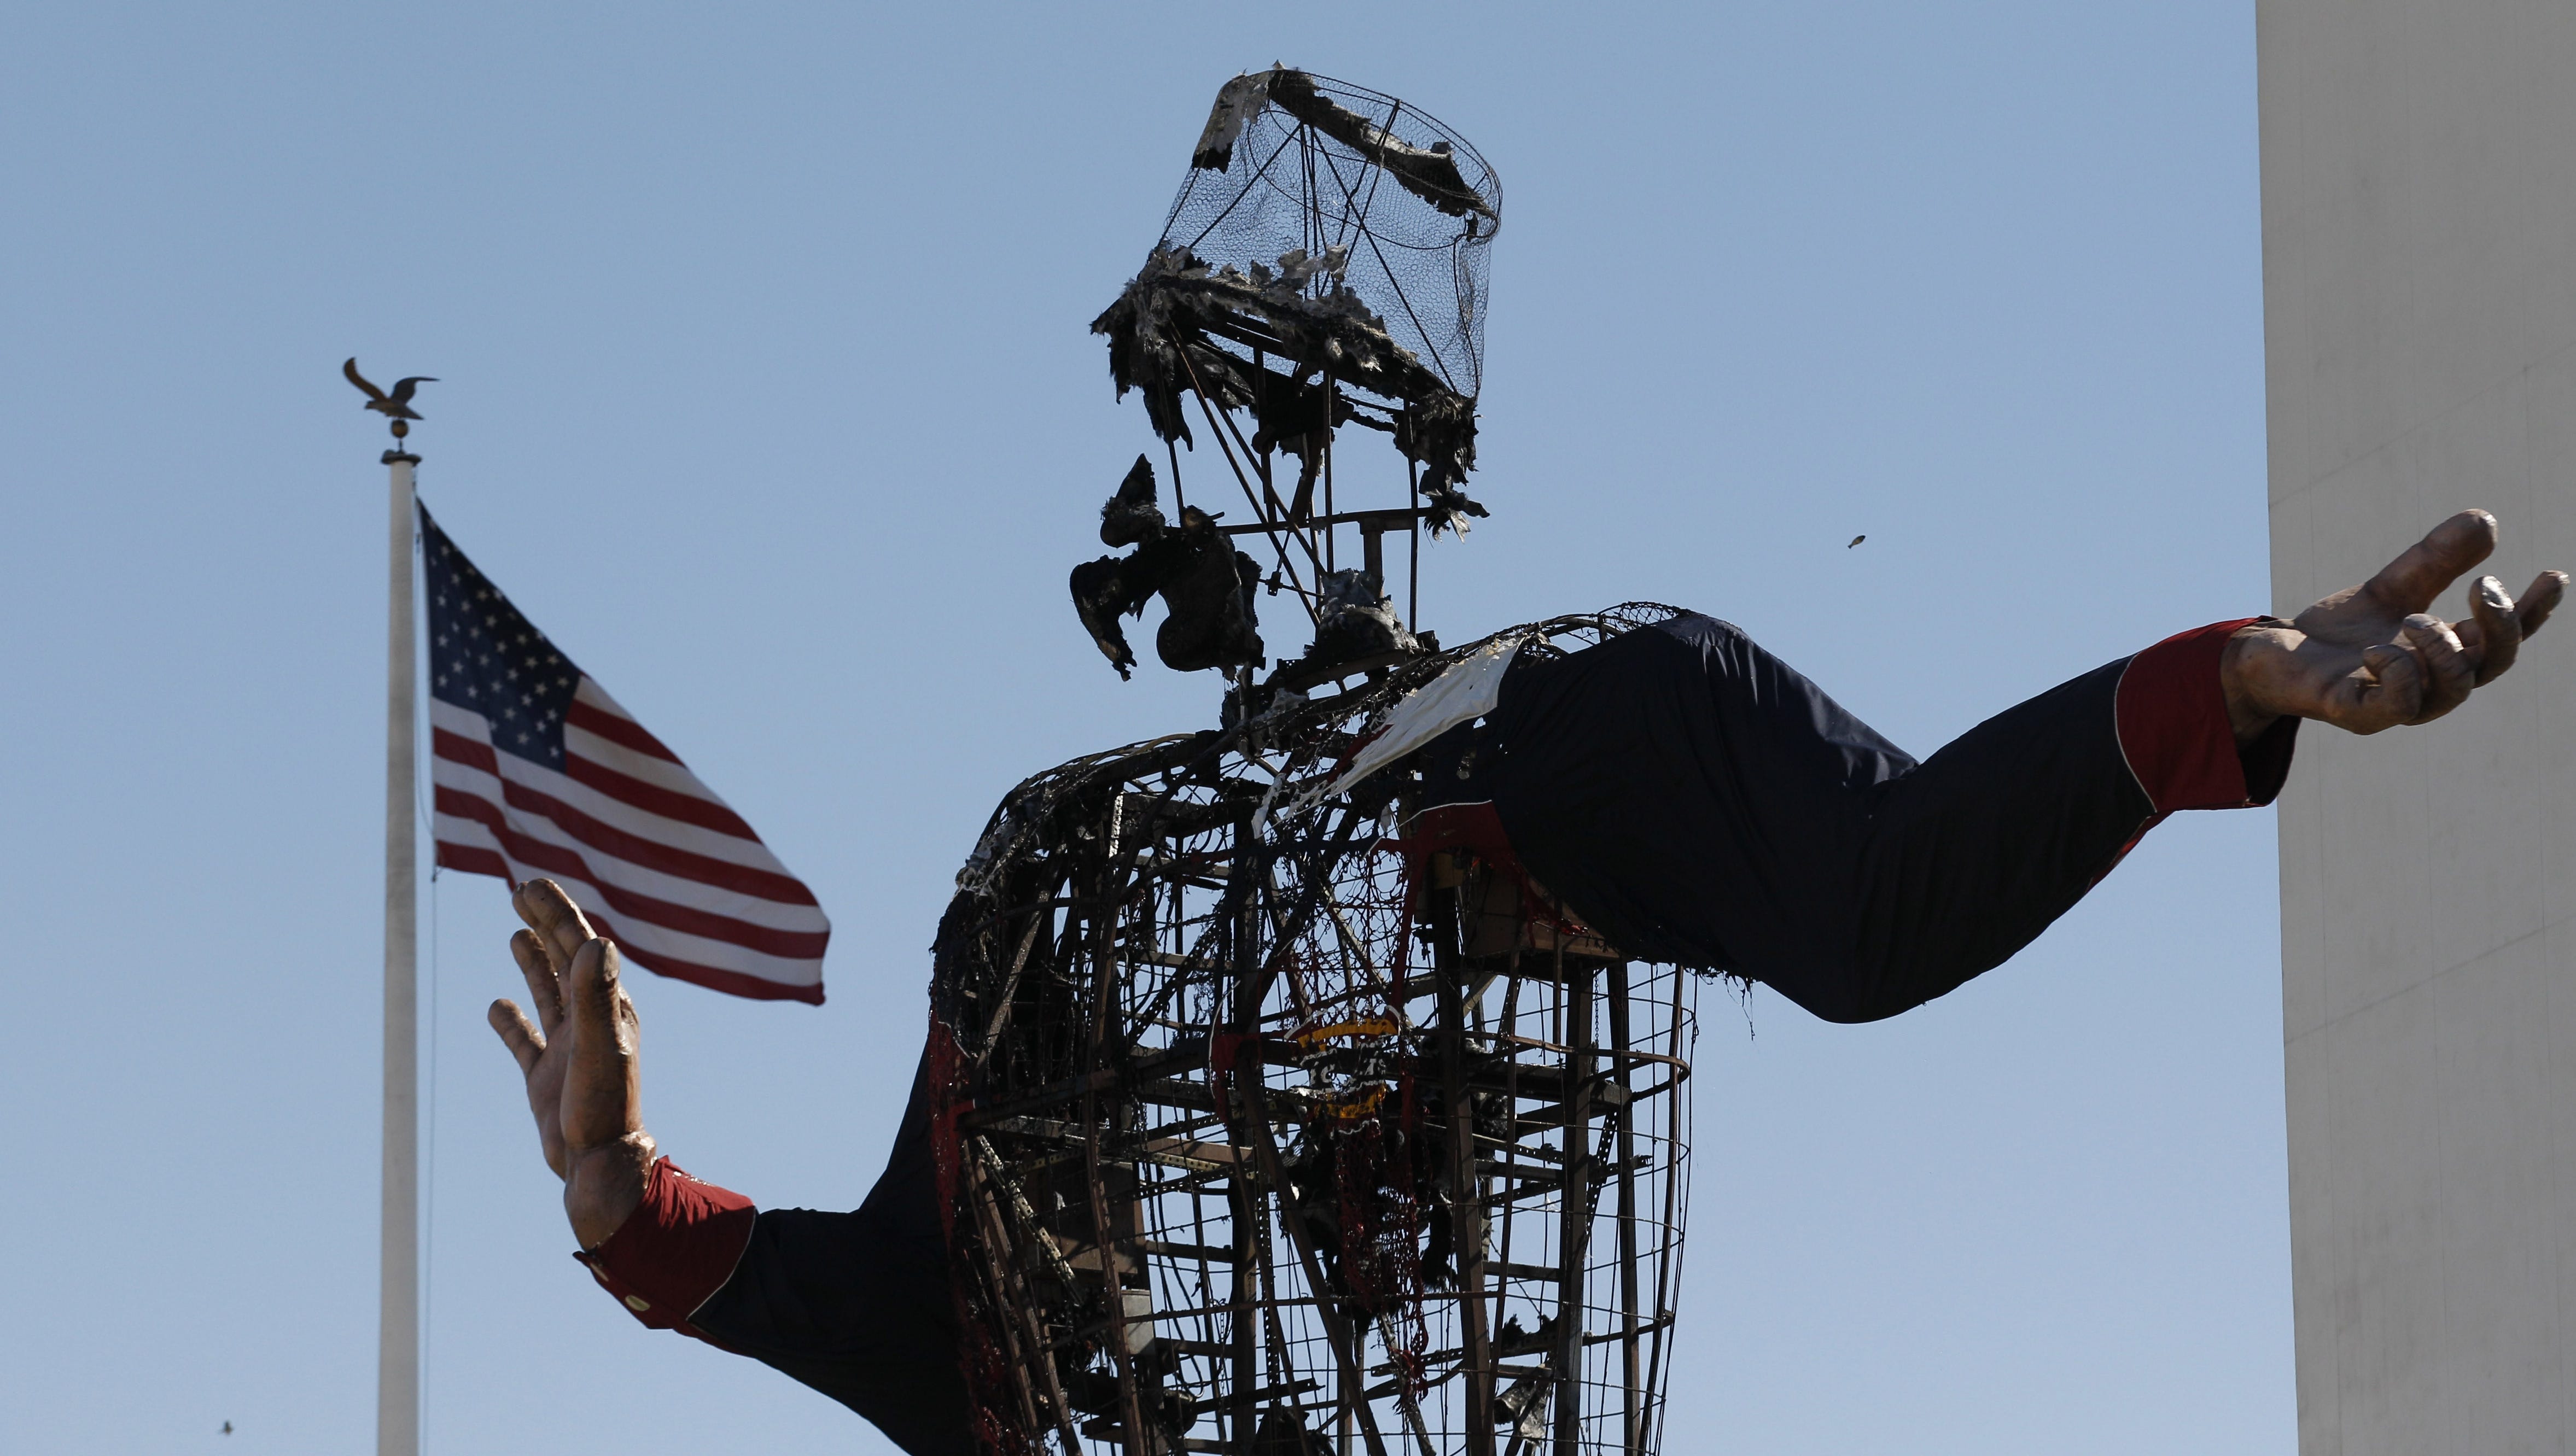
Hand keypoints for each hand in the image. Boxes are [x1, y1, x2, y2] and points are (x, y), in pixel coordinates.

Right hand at [487, 879, 654, 1247]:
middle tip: (520, 890)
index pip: (579, 945)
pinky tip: (495, 1007)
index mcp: (606, 1007)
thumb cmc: (603, 1109)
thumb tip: (597, 942)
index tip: (531, 883)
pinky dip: (510, 1022)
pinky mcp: (547, 1078)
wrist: (598, 1167)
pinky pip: (524, 1042)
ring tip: (517, 933)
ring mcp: (567, 1049)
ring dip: (533, 962)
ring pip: (547, 994)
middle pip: (563, 960)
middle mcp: (590, 1022)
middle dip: (545, 923)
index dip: (556, 912)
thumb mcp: (599, 1047)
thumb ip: (595, 997)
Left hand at [2223, 510, 2565, 737]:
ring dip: (2443, 647)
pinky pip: (2397, 706)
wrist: (2272, 656)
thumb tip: (2487, 520)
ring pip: (2452, 689)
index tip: (2554, 575)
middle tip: (2485, 585)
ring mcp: (2397, 704)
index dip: (2534, 613)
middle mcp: (2431, 683)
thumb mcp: (2394, 586)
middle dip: (2502, 626)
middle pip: (2491, 665)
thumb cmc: (2340, 633)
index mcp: (2445, 654)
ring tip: (2415, 619)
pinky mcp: (2357, 713)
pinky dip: (2400, 673)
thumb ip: (2437, 559)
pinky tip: (2379, 650)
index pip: (2503, 638)